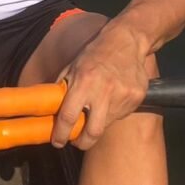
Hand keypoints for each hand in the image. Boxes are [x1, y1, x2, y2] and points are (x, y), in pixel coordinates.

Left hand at [51, 26, 150, 149]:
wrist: (127, 41)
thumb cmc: (95, 54)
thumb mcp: (73, 66)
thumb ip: (63, 88)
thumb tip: (48, 108)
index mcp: (84, 82)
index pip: (68, 116)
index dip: (61, 134)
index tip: (57, 141)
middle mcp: (103, 91)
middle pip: (93, 132)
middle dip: (83, 142)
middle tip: (77, 141)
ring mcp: (122, 95)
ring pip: (107, 124)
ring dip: (98, 123)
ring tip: (96, 109)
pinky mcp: (136, 97)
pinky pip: (121, 114)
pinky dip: (113, 112)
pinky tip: (113, 97)